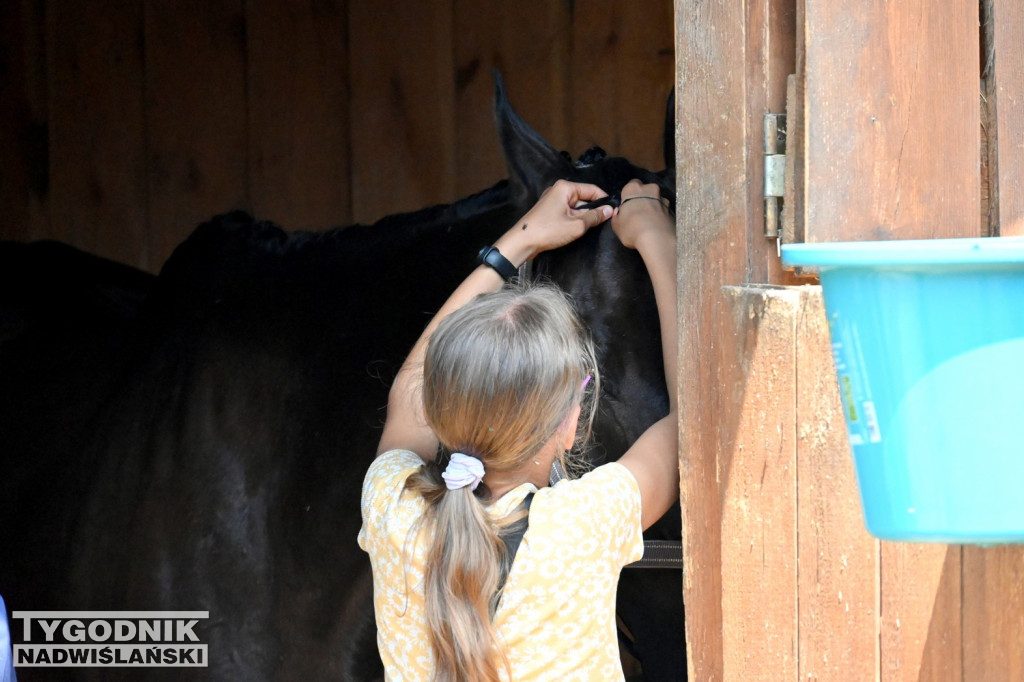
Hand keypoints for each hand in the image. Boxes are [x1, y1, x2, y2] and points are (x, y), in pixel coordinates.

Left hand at [493, 180, 612, 263]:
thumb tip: (610, 210)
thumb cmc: (548, 231)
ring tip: (588, 229)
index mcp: (565, 187)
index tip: (614, 213)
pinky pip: (567, 212)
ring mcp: (552, 200)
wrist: (522, 242)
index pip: (592, 190)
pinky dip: (573, 220)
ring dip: (583, 217)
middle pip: (584, 198)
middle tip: (603, 224)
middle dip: (593, 210)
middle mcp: (558, 190)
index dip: (604, 201)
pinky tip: (577, 230)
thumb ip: (594, 217)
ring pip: (576, 207)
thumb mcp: (576, 225)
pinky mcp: (548, 211)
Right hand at [611, 180, 672, 249]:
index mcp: (634, 188)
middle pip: (646, 190)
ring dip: (653, 207)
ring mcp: (663, 199)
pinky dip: (661, 216)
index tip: (628, 206)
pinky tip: (657, 226)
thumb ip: (617, 216)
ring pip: (657, 200)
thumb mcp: (616, 225)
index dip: (630, 195)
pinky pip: (664, 211)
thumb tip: (620, 213)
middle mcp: (650, 189)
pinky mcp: (672, 210)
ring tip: (650, 221)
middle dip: (643, 198)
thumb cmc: (631, 228)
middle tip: (638, 212)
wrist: (656, 239)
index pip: (631, 185)